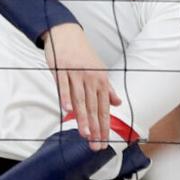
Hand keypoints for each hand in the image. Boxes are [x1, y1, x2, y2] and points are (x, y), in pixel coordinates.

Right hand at [43, 22, 121, 151]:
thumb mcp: (99, 69)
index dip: (104, 126)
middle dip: (95, 128)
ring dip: (82, 117)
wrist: (67, 34)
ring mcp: (76, 74)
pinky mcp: (62, 69)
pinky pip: (63, 86)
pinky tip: (66, 110)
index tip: (104, 141)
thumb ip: (107, 88)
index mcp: (101, 80)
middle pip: (93, 107)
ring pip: (80, 99)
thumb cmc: (83, 54)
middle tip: (95, 145)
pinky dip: (65, 97)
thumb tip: (117, 102)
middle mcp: (91, 78)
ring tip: (85, 135)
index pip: (104, 108)